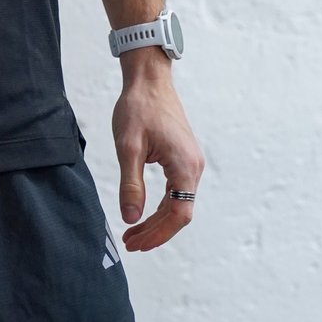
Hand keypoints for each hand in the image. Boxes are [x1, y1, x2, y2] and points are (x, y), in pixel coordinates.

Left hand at [112, 67, 203, 252]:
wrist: (149, 79)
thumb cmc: (139, 107)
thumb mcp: (128, 147)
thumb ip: (131, 184)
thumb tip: (131, 218)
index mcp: (184, 165)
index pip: (177, 214)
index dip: (157, 234)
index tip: (135, 242)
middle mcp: (193, 166)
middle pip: (179, 213)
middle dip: (155, 231)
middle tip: (130, 242)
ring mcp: (190, 162)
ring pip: (178, 203)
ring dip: (157, 220)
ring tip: (133, 232)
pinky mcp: (183, 157)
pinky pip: (176, 190)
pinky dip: (160, 205)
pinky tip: (144, 212)